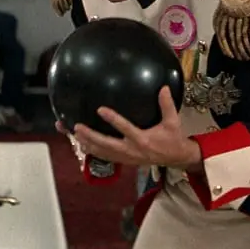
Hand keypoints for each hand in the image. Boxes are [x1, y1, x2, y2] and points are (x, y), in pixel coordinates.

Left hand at [67, 86, 200, 168]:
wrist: (175, 158)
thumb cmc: (172, 138)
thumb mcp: (173, 121)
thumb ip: (167, 104)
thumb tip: (163, 87)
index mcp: (143, 140)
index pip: (125, 128)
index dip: (113, 119)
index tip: (100, 109)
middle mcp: (132, 150)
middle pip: (107, 144)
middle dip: (91, 137)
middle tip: (78, 127)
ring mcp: (126, 157)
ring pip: (103, 152)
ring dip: (88, 144)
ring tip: (74, 134)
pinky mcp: (124, 160)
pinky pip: (105, 156)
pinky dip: (93, 151)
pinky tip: (82, 144)